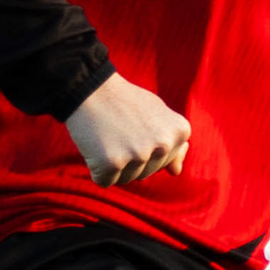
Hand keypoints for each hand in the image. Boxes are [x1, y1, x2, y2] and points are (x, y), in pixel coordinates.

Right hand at [63, 73, 190, 186]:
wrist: (89, 88)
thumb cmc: (125, 102)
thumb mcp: (158, 115)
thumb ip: (172, 143)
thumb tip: (177, 172)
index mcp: (180, 131)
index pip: (165, 163)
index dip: (146, 148)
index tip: (136, 127)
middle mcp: (164, 144)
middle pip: (147, 173)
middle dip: (130, 158)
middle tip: (119, 130)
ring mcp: (139, 154)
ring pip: (127, 179)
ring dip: (114, 165)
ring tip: (109, 136)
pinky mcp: (112, 163)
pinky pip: (105, 181)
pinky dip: (97, 169)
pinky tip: (96, 146)